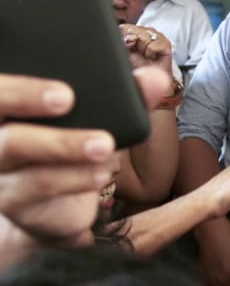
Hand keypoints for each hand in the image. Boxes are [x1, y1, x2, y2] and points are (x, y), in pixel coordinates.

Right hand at [0, 74, 116, 244]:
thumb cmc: (77, 151)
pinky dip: (72, 176)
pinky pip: (36, 183)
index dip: (19, 79)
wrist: (58, 209)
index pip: (5, 82)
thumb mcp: (104, 120)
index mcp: (12, 102)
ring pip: (13, 145)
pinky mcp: (10, 198)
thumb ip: (129, 96)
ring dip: (62, 143)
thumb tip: (158, 80)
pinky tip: (102, 172)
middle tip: (66, 98)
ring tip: (104, 144)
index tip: (56, 76)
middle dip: (24, 96)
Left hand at [120, 23, 173, 74]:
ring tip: (146, 55)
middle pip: (133, 31)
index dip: (124, 38)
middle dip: (133, 44)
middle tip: (139, 53)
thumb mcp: (124, 52)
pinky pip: (152, 46)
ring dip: (142, 50)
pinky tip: (153, 56)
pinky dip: (150, 54)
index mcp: (134, 31)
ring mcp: (157, 35)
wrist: (150, 77)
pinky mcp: (165, 42)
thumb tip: (129, 39)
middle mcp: (146, 30)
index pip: (124, 27)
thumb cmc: (138, 65)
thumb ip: (122, 42)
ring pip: (143, 37)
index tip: (128, 48)